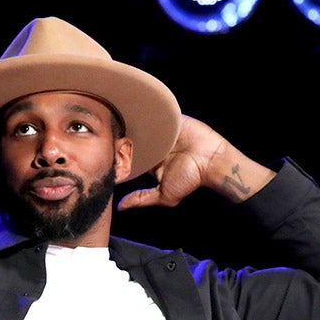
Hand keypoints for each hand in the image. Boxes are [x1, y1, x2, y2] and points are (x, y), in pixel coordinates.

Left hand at [116, 115, 273, 210]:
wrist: (211, 160)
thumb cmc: (191, 179)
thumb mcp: (164, 195)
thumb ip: (141, 198)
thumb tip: (121, 207)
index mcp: (152, 161)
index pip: (131, 156)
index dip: (120, 155)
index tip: (108, 155)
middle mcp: (156, 146)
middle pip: (135, 139)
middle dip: (124, 138)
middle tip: (111, 137)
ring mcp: (164, 132)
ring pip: (144, 126)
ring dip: (135, 124)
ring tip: (121, 121)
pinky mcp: (172, 119)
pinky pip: (157, 114)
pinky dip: (149, 113)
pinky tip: (138, 112)